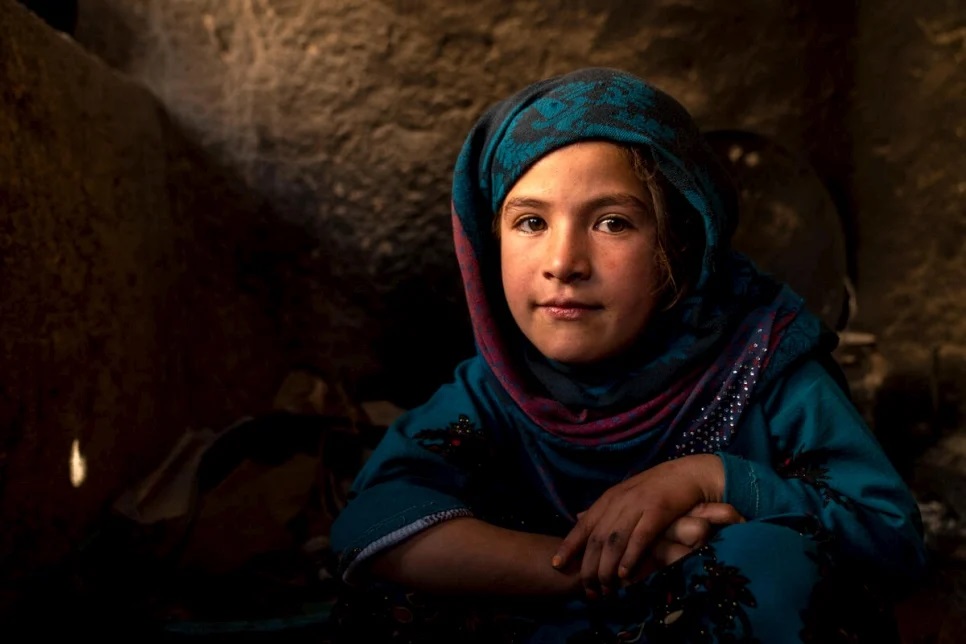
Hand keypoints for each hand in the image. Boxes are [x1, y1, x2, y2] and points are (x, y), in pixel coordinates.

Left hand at [551, 454, 724, 598]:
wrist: (689, 474)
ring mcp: (638, 504)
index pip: (583, 525)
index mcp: (609, 498)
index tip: (557, 565)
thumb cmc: (656, 487)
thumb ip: (604, 509)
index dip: (569, 545)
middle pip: (596, 538)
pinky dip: (630, 557)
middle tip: (588, 591)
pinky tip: (625, 575)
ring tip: (605, 589)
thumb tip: (578, 516)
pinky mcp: (658, 509)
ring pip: (614, 540)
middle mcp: (619, 501)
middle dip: (589, 567)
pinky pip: (640, 537)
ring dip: (607, 568)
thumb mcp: (625, 495)